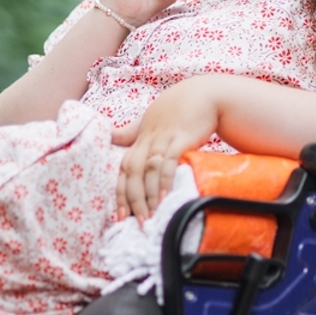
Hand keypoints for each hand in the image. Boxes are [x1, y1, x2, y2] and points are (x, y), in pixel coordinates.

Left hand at [116, 76, 223, 223]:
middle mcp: (148, 138)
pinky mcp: (182, 137)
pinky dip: (164, 179)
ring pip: (149, 169)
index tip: (120, 215)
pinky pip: (169, 160)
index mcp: (140, 137)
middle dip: (132, 198)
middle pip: (133, 171)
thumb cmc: (177, 107)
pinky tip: (165, 195)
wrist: (205, 93)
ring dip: (148, 194)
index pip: (124, 167)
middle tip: (136, 221)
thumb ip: (130, 131)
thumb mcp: (149, 117)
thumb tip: (109, 136)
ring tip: (150, 215)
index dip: (120, 192)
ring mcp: (164, 138)